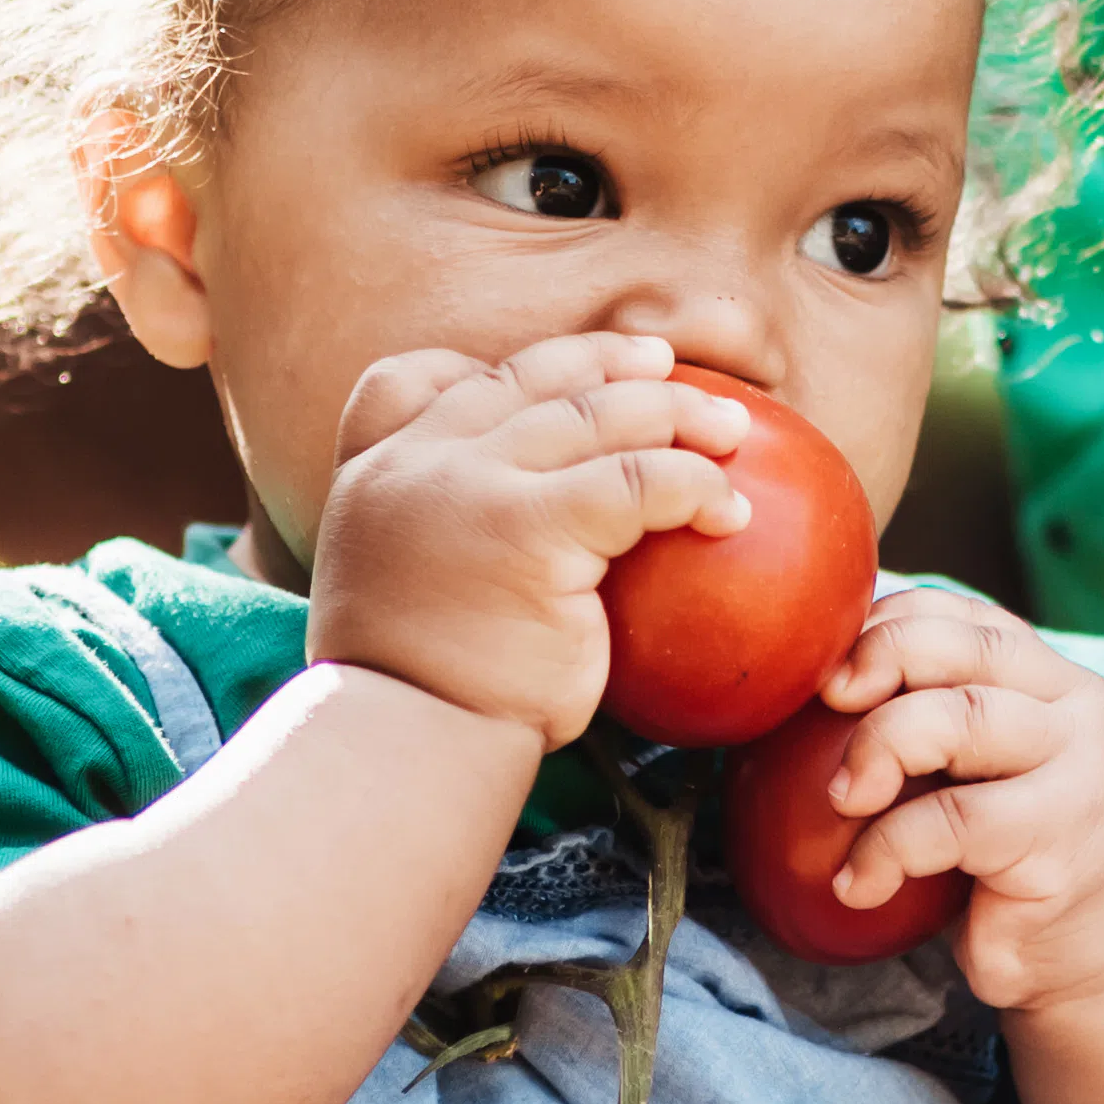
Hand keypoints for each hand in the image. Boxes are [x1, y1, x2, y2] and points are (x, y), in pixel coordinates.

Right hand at [301, 334, 741, 745]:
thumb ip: (437, 542)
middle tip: (666, 367)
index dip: (495, 366)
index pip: (417, 377)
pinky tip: (730, 512)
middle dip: (608, 363)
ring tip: (730, 431)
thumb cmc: (420, 696)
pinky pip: (637, 480)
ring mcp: (471, 483)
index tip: (562, 374)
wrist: (409, 740)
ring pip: (594, 412)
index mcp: (373, 471)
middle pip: (527, 376)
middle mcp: (415, 461)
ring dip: (676, 411)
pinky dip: (695, 484)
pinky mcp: (529, 524)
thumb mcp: (398, 596)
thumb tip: (504, 547)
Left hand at [800, 589, 1103, 1016]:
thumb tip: (813, 691)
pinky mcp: (1062, 840)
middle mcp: (1081, 709)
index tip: (829, 670)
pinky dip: (884, 849)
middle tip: (825, 704)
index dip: (888, 625)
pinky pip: (950, 823)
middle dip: (880, 661)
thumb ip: (941, 731)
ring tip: (840, 800)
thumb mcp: (990, 783)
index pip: (968, 617)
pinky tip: (858, 884)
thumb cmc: (1026, 869)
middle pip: (965, 649)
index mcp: (1058, 683)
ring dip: (877, 751)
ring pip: (960, 719)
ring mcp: (1082, 770)